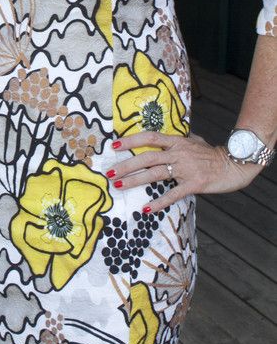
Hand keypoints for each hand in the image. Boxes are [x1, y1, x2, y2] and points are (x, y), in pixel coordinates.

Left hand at [108, 131, 262, 212]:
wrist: (234, 165)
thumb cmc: (212, 154)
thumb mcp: (195, 140)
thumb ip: (180, 139)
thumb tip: (168, 135)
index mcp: (177, 141)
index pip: (150, 138)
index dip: (131, 140)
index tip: (113, 145)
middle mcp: (178, 153)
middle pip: (147, 157)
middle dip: (126, 165)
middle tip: (109, 172)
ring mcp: (186, 169)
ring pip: (155, 174)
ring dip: (135, 180)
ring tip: (119, 186)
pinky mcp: (194, 184)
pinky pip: (173, 194)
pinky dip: (159, 201)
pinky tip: (146, 208)